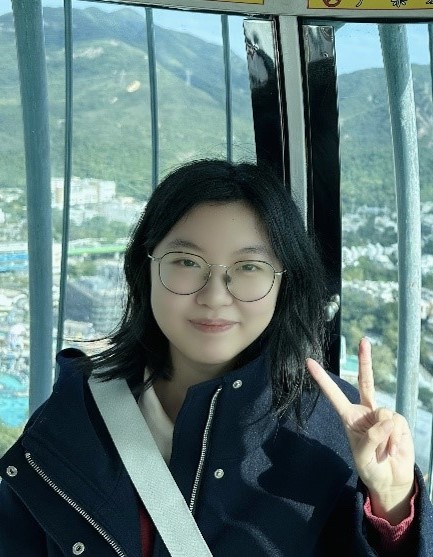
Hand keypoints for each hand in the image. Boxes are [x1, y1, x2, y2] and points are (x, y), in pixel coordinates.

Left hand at [306, 338, 414, 523]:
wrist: (390, 479)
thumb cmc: (370, 467)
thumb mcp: (363, 455)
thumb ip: (373, 437)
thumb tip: (387, 419)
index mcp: (349, 416)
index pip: (333, 394)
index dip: (322, 379)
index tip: (308, 362)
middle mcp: (365, 411)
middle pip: (364, 381)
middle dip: (365, 360)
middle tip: (363, 340)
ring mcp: (382, 415)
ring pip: (383, 413)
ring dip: (384, 436)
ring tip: (383, 450)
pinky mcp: (398, 421)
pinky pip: (396, 423)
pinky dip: (395, 438)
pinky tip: (393, 449)